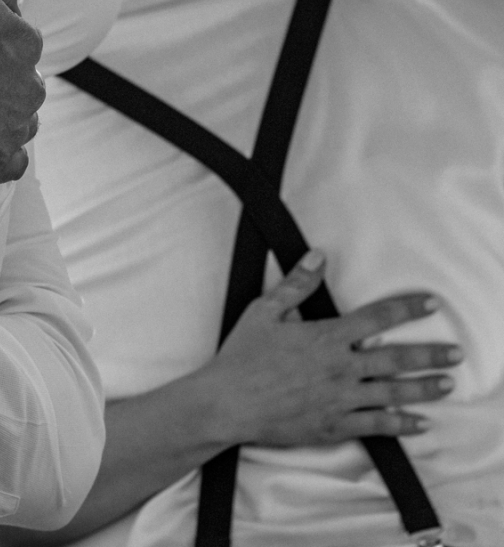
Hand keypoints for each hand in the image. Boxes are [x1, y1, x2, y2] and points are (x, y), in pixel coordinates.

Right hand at [196, 250, 459, 447]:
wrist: (226, 403)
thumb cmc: (241, 357)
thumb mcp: (263, 312)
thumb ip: (295, 285)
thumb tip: (317, 257)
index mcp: (325, 337)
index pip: (376, 318)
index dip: (407, 309)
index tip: (432, 304)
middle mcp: (340, 368)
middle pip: (396, 359)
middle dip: (430, 355)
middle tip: (456, 353)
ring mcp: (340, 399)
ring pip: (393, 393)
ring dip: (424, 388)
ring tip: (447, 385)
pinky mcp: (334, 425)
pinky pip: (376, 425)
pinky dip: (401, 425)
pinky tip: (419, 423)